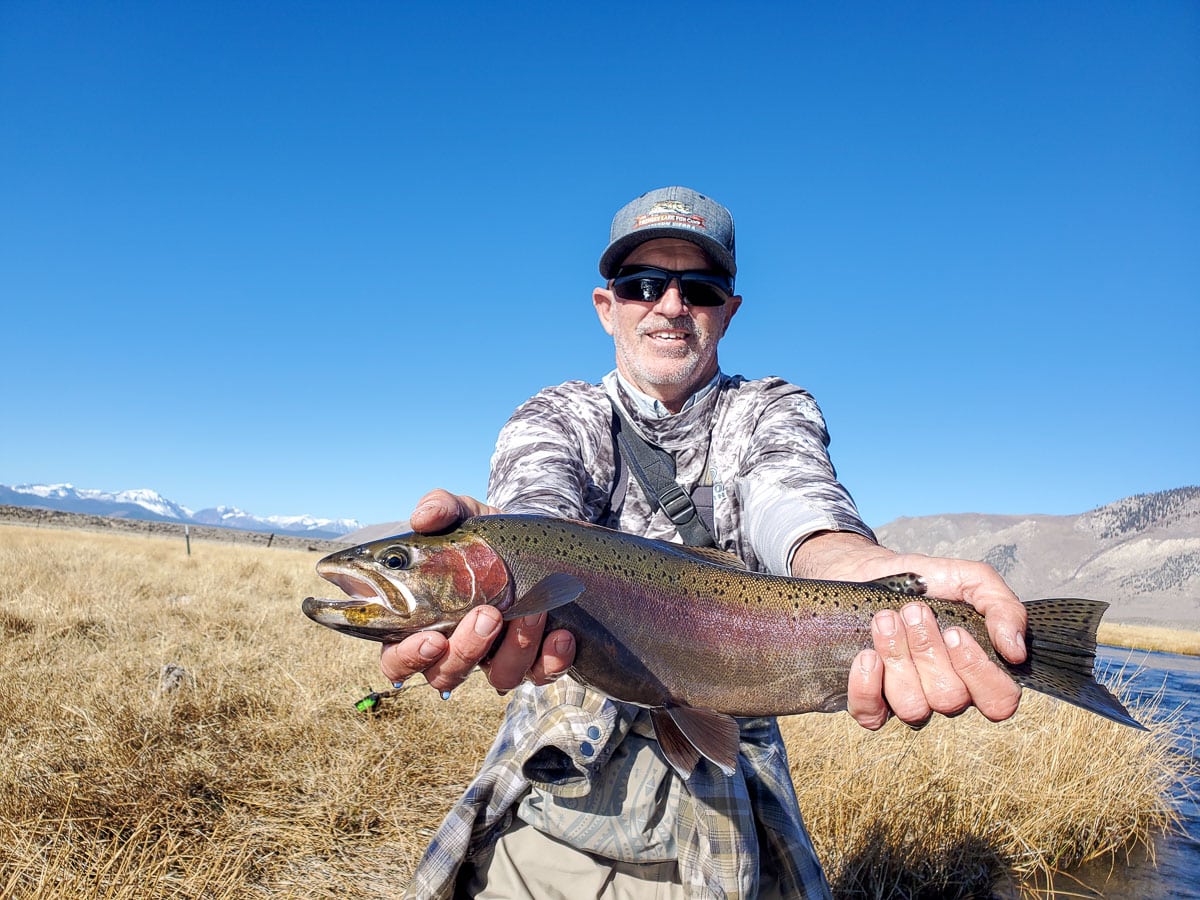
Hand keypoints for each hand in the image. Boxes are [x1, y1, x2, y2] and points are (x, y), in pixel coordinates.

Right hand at [378, 489, 575, 694]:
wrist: (531, 538)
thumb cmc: (481, 535)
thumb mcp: (462, 514)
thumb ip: (440, 509)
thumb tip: (424, 517)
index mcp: (421, 623)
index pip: (397, 660)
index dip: (409, 659)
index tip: (432, 640)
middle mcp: (455, 648)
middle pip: (447, 674)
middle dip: (468, 651)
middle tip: (489, 615)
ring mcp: (495, 658)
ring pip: (499, 678)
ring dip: (515, 650)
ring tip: (533, 612)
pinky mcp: (535, 659)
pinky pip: (542, 674)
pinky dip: (553, 661)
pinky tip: (561, 635)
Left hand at [793, 532, 1026, 728]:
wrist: (867, 572)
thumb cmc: (923, 582)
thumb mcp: (971, 579)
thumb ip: (1003, 607)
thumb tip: (1016, 650)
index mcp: (975, 671)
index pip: (999, 701)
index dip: (978, 671)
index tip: (955, 631)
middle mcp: (944, 693)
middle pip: (950, 699)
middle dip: (928, 651)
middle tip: (914, 612)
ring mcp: (906, 699)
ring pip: (912, 707)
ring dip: (898, 657)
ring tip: (886, 619)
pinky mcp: (869, 700)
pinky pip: (871, 716)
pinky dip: (867, 686)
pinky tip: (868, 655)